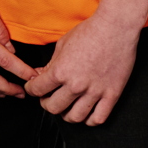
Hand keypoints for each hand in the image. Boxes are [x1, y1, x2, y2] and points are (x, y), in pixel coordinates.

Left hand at [25, 10, 139, 123]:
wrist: (116, 27)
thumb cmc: (90, 31)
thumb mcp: (63, 44)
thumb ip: (51, 63)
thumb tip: (41, 74)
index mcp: (61, 70)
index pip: (38, 89)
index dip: (31, 89)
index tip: (33, 88)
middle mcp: (76, 84)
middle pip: (53, 107)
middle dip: (46, 103)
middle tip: (47, 98)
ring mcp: (95, 92)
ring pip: (75, 117)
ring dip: (66, 115)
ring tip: (66, 108)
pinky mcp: (111, 94)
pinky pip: (98, 118)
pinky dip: (89, 120)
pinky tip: (86, 113)